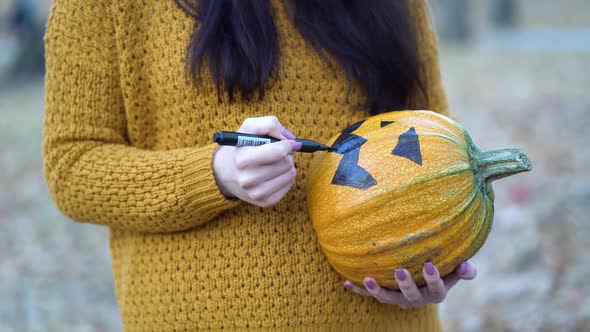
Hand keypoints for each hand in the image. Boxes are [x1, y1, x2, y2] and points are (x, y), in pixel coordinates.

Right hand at [213, 116, 300, 207]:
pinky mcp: (265, 202)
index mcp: (242, 159)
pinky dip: (287, 177)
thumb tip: (291, 139)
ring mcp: (256, 194)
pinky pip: (290, 185)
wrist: (226, 173)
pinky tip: (275, 173)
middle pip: (286, 163)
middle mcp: (247, 179)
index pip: (278, 152)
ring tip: (275, 162)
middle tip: (279, 152)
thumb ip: (270, 124)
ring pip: (291, 174)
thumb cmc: (242, 147)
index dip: (287, 144)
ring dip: (288, 165)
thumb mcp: (249, 128)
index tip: (287, 142)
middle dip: (287, 154)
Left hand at [343, 261, 476, 308]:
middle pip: (410, 296)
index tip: (428, 265)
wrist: (425, 284)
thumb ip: (463, 270)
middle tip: (399, 270)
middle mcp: (416, 299)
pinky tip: (345, 282)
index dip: (433, 279)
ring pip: (387, 299)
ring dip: (376, 291)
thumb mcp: (454, 271)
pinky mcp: (385, 295)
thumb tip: (468, 267)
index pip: (437, 288)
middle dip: (405, 284)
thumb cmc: (444, 271)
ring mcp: (399, 299)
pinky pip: (369, 295)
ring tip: (366, 279)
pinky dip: (357, 290)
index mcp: (436, 293)